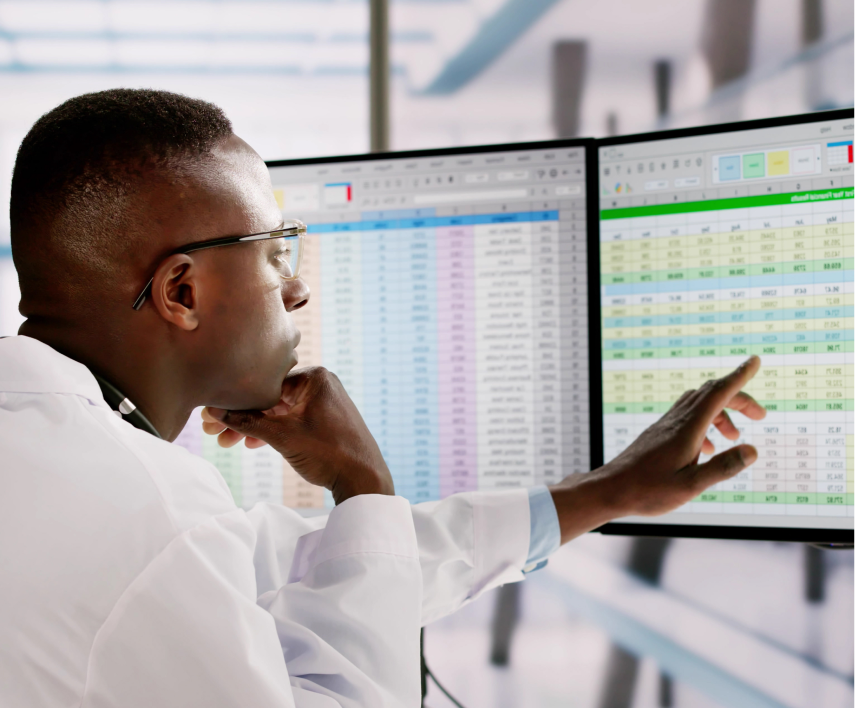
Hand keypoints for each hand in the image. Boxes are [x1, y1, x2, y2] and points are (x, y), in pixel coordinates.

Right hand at [203, 367, 393, 504]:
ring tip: (227, 442)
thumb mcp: (282, 437)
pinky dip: (273, 430)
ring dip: (254, 426)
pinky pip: (291, 419)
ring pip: (279, 410)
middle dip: (241, 416)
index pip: (264, 383)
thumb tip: (215, 411)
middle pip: (269, 397)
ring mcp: (323, 401)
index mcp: (314, 377)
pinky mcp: (325, 419)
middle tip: (213, 432)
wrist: (364, 479)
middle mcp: (320, 384)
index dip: (235, 402)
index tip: (211, 417)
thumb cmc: (329, 453)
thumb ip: (247, 421)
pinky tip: (251, 443)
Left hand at [549, 356, 765, 543]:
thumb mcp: (690, 486)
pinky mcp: (658, 434)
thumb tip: (753, 450)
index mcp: (687, 429)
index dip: (739, 376)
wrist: (610, 489)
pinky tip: (707, 450)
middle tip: (760, 416)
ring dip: (722, 413)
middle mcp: (676, 421)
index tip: (754, 361)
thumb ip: (722, 468)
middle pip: (711, 394)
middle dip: (739, 398)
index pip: (718, 393)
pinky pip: (686, 417)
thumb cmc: (648, 491)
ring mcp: (665, 426)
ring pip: (698, 404)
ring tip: (735, 438)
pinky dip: (705, 423)